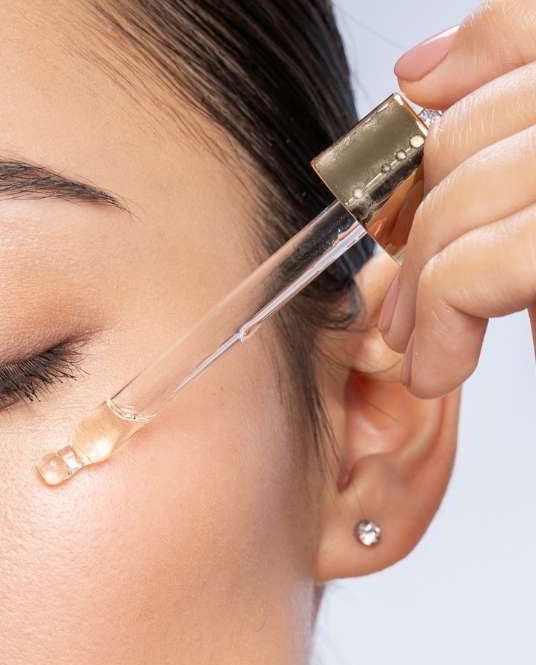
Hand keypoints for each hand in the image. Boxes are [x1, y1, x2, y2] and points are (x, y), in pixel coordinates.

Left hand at [377, 0, 535, 398]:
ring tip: (420, 343)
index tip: (419, 121)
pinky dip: (437, 328)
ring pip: (465, 195)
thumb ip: (520, 139)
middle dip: (419, 215)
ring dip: (419, 284)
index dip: (466, 68)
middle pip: (482, 122)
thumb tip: (423, 70)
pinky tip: (440, 368)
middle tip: (404, 291)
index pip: (534, 19)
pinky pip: (472, 270)